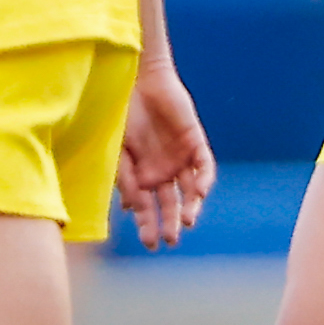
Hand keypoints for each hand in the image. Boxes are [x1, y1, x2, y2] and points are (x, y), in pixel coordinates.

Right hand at [116, 60, 217, 251]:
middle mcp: (163, 171)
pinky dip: (204, 180)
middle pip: (171, 203)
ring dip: (191, 206)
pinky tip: (200, 193)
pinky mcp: (194, 142)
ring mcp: (180, 157)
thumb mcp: (118, 152)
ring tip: (186, 221)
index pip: (148, 209)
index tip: (150, 243)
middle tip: (170, 239)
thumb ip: (126, 179)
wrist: (135, 81)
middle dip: (170, 222)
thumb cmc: (121, 116)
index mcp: (143, 176)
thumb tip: (131, 210)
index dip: (149, 226)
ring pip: (191, 189)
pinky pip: (205, 165)